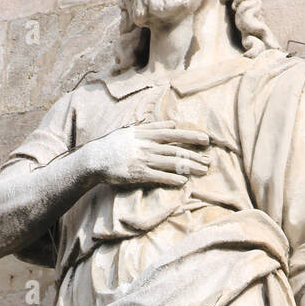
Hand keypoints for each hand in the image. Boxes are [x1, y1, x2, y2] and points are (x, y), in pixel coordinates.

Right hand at [83, 124, 209, 187]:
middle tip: (209, 159)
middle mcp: (146, 146)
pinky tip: (183, 181)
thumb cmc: (114, 145)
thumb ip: (151, 127)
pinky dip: (172, 178)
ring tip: (202, 170)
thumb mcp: (132, 131)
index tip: (205, 139)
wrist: (95, 159)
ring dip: (188, 167)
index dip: (190, 136)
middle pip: (175, 149)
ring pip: (170, 162)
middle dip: (194, 154)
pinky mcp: (138, 174)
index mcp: (145, 134)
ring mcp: (143, 160)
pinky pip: (158, 176)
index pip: (173, 134)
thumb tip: (171, 124)